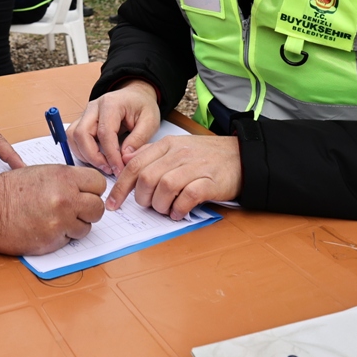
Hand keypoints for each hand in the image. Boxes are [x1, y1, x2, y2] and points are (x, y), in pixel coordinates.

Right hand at [0, 165, 106, 254]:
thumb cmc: (11, 190)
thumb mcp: (43, 173)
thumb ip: (68, 180)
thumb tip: (87, 189)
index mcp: (64, 177)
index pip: (99, 184)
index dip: (93, 190)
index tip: (86, 194)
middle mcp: (66, 199)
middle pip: (98, 208)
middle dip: (88, 210)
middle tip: (75, 210)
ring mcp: (61, 222)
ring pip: (86, 227)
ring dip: (75, 226)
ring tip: (56, 219)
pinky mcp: (53, 241)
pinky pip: (70, 240)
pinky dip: (62, 237)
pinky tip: (46, 228)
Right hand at [68, 80, 160, 173]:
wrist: (136, 96)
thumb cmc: (142, 106)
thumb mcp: (150, 121)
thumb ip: (138, 139)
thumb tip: (124, 157)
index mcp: (111, 104)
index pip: (104, 133)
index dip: (110, 155)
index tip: (119, 169)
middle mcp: (93, 107)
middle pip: (81, 134)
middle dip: (93, 156)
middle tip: (109, 169)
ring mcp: (85, 114)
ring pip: (74, 137)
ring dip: (85, 155)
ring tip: (104, 165)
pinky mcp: (82, 122)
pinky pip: (74, 139)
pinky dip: (82, 152)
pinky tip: (98, 159)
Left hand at [106, 134, 239, 219]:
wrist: (241, 156)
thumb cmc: (206, 156)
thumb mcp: (177, 147)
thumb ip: (152, 153)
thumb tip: (126, 161)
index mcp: (167, 144)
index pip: (135, 164)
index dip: (121, 186)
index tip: (114, 203)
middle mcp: (179, 153)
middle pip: (147, 177)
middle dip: (143, 198)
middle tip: (150, 205)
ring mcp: (196, 167)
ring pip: (165, 187)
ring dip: (161, 204)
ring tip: (166, 209)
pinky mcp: (211, 181)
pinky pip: (188, 196)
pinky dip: (179, 208)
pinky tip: (179, 212)